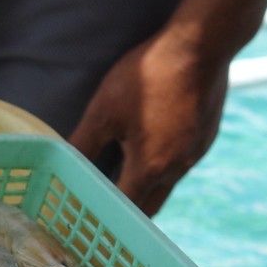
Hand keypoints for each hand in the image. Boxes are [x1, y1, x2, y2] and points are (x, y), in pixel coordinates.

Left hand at [68, 25, 229, 215]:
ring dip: (146, 187)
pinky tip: (152, 148)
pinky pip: (182, 162)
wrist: (201, 45)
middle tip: (103, 210)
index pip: (125, 210)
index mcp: (150, 168)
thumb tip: (60, 164)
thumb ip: (82, 144)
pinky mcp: (207, 136)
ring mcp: (196, 153)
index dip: (105, 217)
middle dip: (127, 211)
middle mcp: (178, 168)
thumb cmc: (149, 77)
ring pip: (168, 184)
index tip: (88, 221)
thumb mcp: (104, 111)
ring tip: (123, 181)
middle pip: (150, 205)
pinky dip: (164, 166)